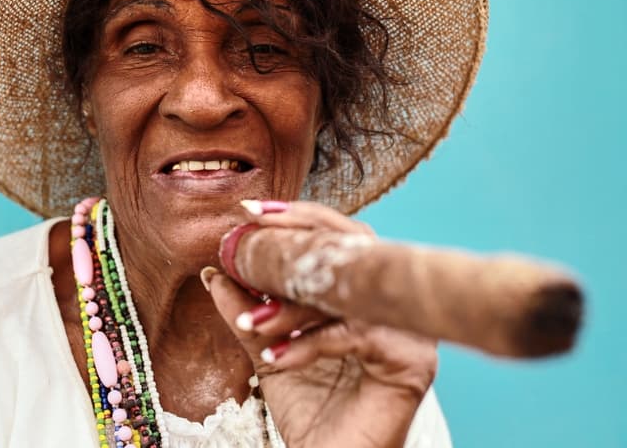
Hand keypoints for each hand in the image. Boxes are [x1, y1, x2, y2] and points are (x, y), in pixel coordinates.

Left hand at [204, 201, 437, 447]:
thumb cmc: (311, 412)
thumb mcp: (269, 350)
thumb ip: (246, 310)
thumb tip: (214, 272)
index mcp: (363, 291)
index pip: (334, 236)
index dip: (295, 217)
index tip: (247, 214)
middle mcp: (390, 302)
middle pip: (350, 244)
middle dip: (295, 238)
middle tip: (247, 242)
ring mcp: (409, 329)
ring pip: (347, 291)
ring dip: (291, 304)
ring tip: (251, 321)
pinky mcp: (412, 361)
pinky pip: (354, 335)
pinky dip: (309, 343)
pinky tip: (276, 357)